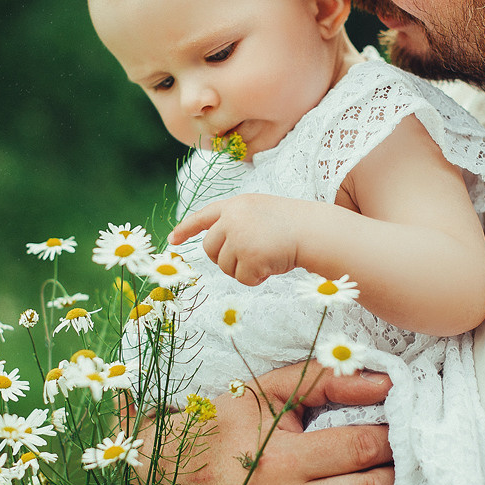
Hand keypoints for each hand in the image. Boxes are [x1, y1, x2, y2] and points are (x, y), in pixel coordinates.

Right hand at [148, 360, 417, 484]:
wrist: (156, 478)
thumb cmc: (217, 429)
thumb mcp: (264, 393)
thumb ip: (324, 380)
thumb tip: (385, 382)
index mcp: (280, 457)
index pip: (359, 448)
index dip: (393, 441)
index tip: (407, 436)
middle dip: (402, 483)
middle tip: (419, 475)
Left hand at [170, 193, 303, 284]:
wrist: (313, 231)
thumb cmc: (291, 225)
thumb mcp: (259, 213)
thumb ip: (236, 222)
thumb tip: (215, 248)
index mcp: (235, 205)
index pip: (202, 216)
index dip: (186, 229)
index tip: (172, 240)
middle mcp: (232, 219)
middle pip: (209, 249)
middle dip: (224, 259)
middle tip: (248, 258)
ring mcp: (239, 237)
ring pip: (224, 266)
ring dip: (243, 269)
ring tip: (265, 258)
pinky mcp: (249, 256)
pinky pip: (241, 278)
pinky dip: (255, 278)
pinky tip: (271, 267)